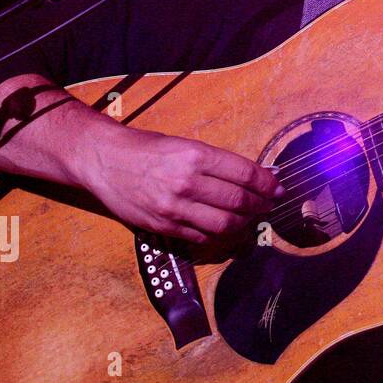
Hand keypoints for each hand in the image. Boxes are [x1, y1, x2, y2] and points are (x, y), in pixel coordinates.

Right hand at [75, 124, 282, 245]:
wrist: (104, 161)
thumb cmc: (148, 149)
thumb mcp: (186, 145)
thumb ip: (218, 163)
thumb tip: (254, 177)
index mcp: (196, 156)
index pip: (245, 174)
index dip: (267, 184)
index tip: (277, 188)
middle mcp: (187, 182)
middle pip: (239, 202)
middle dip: (261, 205)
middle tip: (269, 205)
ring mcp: (174, 208)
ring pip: (225, 224)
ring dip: (245, 223)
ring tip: (251, 218)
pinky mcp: (164, 226)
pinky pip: (203, 236)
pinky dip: (220, 235)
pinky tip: (227, 228)